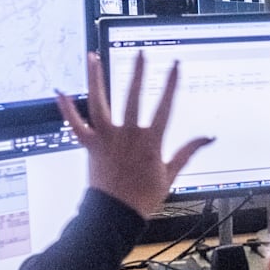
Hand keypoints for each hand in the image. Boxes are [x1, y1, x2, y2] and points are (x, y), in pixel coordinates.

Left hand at [57, 53, 211, 216]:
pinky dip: (66, 108)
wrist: (116, 216)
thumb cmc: (142, 198)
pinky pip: (75, 125)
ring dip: (96, 78)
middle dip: (137, 72)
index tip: (174, 65)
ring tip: (94, 58)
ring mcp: (107, 139)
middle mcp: (128, 135)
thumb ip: (188, 151)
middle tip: (139, 54)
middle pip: (132, 97)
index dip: (170, 84)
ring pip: (100, 103)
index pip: (164, 106)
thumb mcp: (171, 174)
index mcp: (150, 141)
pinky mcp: (90, 146)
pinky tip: (60, 91)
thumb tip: (208, 138)